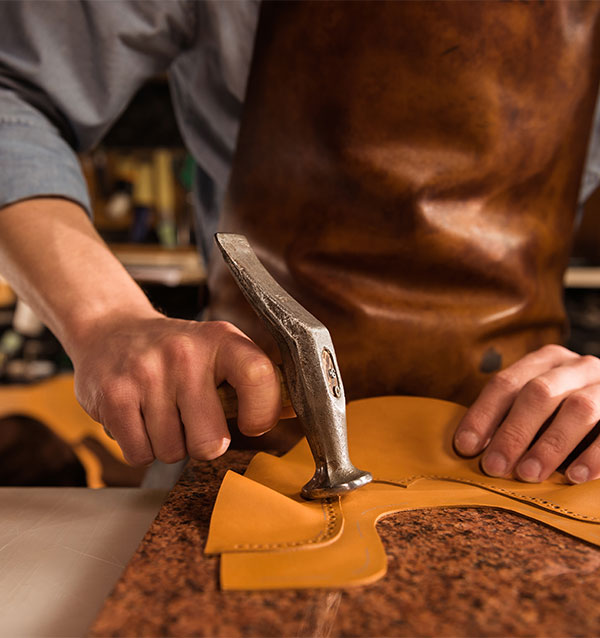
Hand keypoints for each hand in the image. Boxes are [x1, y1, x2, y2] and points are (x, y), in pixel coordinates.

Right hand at [71, 314, 282, 465]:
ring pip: (173, 452)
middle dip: (203, 442)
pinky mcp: (114, 396)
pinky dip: (140, 447)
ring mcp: (146, 374)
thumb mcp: (217, 350)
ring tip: (161, 411)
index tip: (252, 424)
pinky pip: (140, 455)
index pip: (259, 375)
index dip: (263, 412)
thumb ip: (250, 380)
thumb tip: (294, 411)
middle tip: (192, 418)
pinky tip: (139, 417)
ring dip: (169, 443)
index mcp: (221, 340)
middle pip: (211, 441)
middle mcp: (184, 354)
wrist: (112, 330)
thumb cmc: (175, 351)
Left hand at [453, 344, 599, 483]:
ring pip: (578, 408)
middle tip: (495, 467)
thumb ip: (510, 418)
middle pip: (538, 393)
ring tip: (529, 474)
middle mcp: (576, 367)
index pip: (506, 383)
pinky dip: (594, 456)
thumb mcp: (538, 406)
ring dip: (550, 445)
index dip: (483, 415)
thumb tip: (472, 447)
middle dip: (514, 432)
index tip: (465, 446)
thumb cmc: (566, 412)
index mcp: (545, 361)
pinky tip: (576, 476)